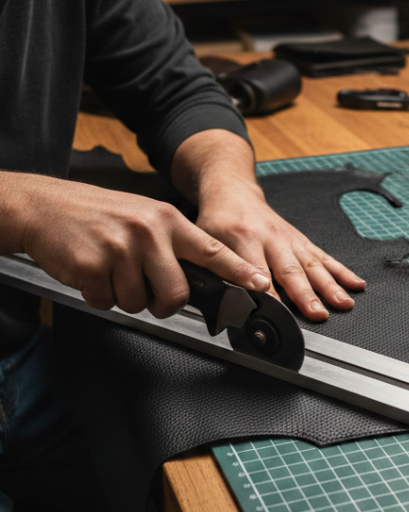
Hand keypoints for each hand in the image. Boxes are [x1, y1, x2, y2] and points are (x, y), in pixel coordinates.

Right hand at [6, 174, 272, 317]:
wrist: (45, 207)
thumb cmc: (99, 216)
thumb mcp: (145, 218)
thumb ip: (173, 244)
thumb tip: (200, 278)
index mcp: (167, 220)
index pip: (211, 250)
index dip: (238, 271)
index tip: (260, 285)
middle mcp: (148, 232)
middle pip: (176, 294)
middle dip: (163, 303)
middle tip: (146, 290)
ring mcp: (120, 249)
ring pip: (138, 303)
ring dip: (124, 297)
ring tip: (112, 271)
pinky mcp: (92, 266)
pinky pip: (107, 302)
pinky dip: (98, 296)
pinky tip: (92, 273)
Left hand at [194, 180, 364, 321]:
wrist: (234, 194)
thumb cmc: (218, 221)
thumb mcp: (206, 243)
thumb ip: (218, 269)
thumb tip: (226, 299)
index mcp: (243, 239)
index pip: (256, 271)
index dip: (267, 293)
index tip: (278, 311)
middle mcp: (272, 238)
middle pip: (291, 270)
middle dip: (306, 294)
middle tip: (318, 313)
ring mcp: (290, 240)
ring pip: (313, 265)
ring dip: (330, 286)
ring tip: (344, 303)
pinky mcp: (302, 242)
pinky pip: (325, 258)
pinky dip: (342, 272)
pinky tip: (356, 284)